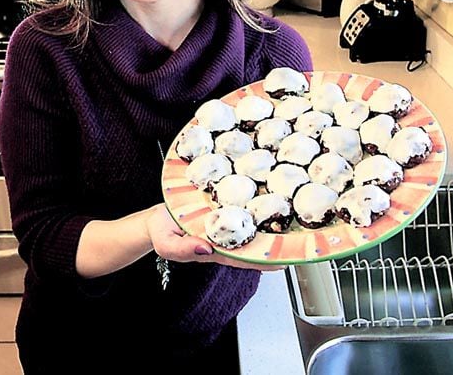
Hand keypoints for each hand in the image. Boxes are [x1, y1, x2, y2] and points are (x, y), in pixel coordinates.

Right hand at [146, 204, 283, 270]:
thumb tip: (205, 248)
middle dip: (274, 239)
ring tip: (290, 211)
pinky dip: (252, 202)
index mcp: (215, 248)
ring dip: (267, 218)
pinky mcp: (220, 206)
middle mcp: (224, 236)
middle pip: (254, 239)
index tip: (285, 259)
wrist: (155, 218)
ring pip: (249, 222)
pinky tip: (265, 194)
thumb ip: (184, 249)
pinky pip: (239, 205)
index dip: (265, 259)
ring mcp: (223, 220)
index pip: (245, 257)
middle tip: (297, 232)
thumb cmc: (161, 233)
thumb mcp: (167, 244)